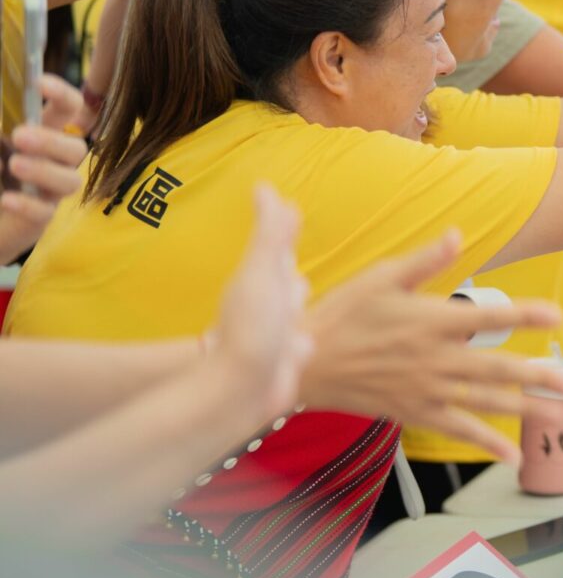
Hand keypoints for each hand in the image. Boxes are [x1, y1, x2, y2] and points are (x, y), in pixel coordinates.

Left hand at [1, 78, 90, 261]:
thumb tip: (3, 124)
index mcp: (42, 135)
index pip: (69, 109)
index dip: (63, 95)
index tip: (40, 84)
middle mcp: (52, 161)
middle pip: (76, 148)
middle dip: (52, 141)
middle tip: (19, 137)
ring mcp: (48, 192)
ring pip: (70, 181)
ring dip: (45, 170)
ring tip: (14, 166)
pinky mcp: (37, 221)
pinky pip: (44, 213)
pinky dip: (27, 205)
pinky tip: (5, 200)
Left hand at [207, 187, 314, 421]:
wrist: (244, 390)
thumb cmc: (252, 326)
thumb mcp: (264, 269)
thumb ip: (271, 231)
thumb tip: (264, 187)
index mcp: (260, 276)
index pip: (276, 246)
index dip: (282, 229)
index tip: (287, 210)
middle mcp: (265, 303)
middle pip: (290, 279)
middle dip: (293, 274)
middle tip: (292, 261)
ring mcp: (274, 332)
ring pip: (298, 312)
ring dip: (300, 309)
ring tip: (301, 306)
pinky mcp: (284, 359)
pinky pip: (303, 343)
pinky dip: (303, 344)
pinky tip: (301, 348)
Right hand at [300, 231, 562, 463]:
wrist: (302, 365)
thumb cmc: (341, 315)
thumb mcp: (380, 278)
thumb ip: (424, 260)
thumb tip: (457, 233)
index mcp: (431, 321)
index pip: (488, 316)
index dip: (525, 315)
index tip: (556, 315)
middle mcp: (435, 359)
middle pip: (497, 369)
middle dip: (539, 376)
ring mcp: (427, 390)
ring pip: (486, 403)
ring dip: (525, 411)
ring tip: (559, 416)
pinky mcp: (415, 412)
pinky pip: (459, 430)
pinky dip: (488, 443)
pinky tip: (513, 455)